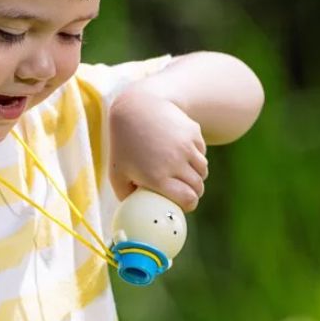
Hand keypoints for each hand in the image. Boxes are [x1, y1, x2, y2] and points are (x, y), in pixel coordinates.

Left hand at [109, 95, 208, 211]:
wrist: (138, 108)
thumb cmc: (124, 144)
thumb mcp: (117, 172)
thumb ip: (126, 196)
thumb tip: (137, 212)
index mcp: (157, 177)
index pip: (188, 200)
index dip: (189, 205)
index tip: (185, 205)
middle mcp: (175, 162)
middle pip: (198, 188)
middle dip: (194, 193)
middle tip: (186, 193)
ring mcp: (187, 146)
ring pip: (203, 171)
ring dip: (196, 176)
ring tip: (185, 174)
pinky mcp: (194, 133)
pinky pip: (202, 153)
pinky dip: (196, 157)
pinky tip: (181, 152)